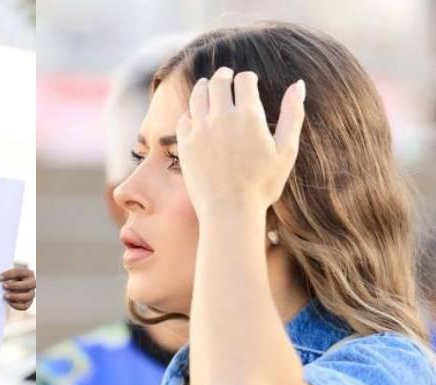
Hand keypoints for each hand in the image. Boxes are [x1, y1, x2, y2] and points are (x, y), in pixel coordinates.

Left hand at [0, 264, 33, 310]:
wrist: (14, 287)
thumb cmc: (11, 279)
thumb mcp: (10, 275)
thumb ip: (5, 276)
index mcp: (28, 273)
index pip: (19, 272)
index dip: (9, 274)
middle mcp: (33, 283)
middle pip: (27, 284)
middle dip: (15, 285)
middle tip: (4, 286)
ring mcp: (32, 293)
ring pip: (27, 296)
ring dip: (15, 296)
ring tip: (5, 295)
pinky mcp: (29, 302)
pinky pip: (25, 306)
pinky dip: (16, 305)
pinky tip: (8, 302)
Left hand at [176, 69, 305, 217]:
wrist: (229, 211)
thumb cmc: (262, 185)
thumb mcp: (286, 150)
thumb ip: (293, 114)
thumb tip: (298, 84)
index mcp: (249, 114)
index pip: (244, 80)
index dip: (247, 78)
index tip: (248, 82)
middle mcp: (221, 117)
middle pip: (218, 82)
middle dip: (224, 76)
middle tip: (226, 76)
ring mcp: (200, 130)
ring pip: (198, 95)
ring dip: (204, 87)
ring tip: (208, 87)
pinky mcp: (185, 145)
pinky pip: (184, 118)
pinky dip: (190, 113)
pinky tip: (195, 116)